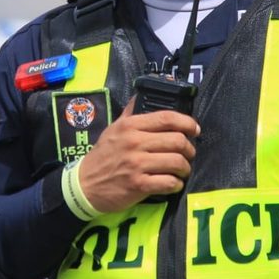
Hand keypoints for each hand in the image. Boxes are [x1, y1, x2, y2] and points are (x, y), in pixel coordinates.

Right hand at [77, 99, 198, 212]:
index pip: (167, 118)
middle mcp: (135, 142)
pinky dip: (176, 184)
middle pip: (177, 140)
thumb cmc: (102, 156)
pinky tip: (173, 183)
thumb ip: (131, 113)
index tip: (194, 130)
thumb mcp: (113, 129)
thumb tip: (143, 93)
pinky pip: (169, 182)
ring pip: (177, 162)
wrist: (84, 185)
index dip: (187, 123)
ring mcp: (137, 164)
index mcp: (130, 126)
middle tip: (187, 154)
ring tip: (181, 170)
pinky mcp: (139, 185)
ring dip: (185, 168)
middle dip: (189, 149)